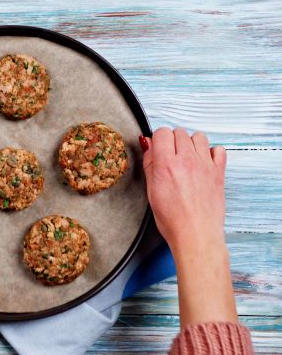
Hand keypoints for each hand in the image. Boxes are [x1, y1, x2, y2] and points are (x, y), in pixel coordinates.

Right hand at [141, 128, 236, 326]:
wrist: (195, 235)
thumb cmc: (172, 219)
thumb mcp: (151, 191)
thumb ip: (150, 164)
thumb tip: (149, 146)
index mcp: (166, 165)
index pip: (162, 133)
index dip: (157, 139)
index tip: (157, 147)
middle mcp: (187, 161)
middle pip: (179, 132)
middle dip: (172, 140)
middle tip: (170, 155)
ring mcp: (205, 165)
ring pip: (199, 136)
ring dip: (191, 143)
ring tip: (186, 156)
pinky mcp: (219, 172)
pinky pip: (219, 149)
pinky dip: (211, 152)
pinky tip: (203, 162)